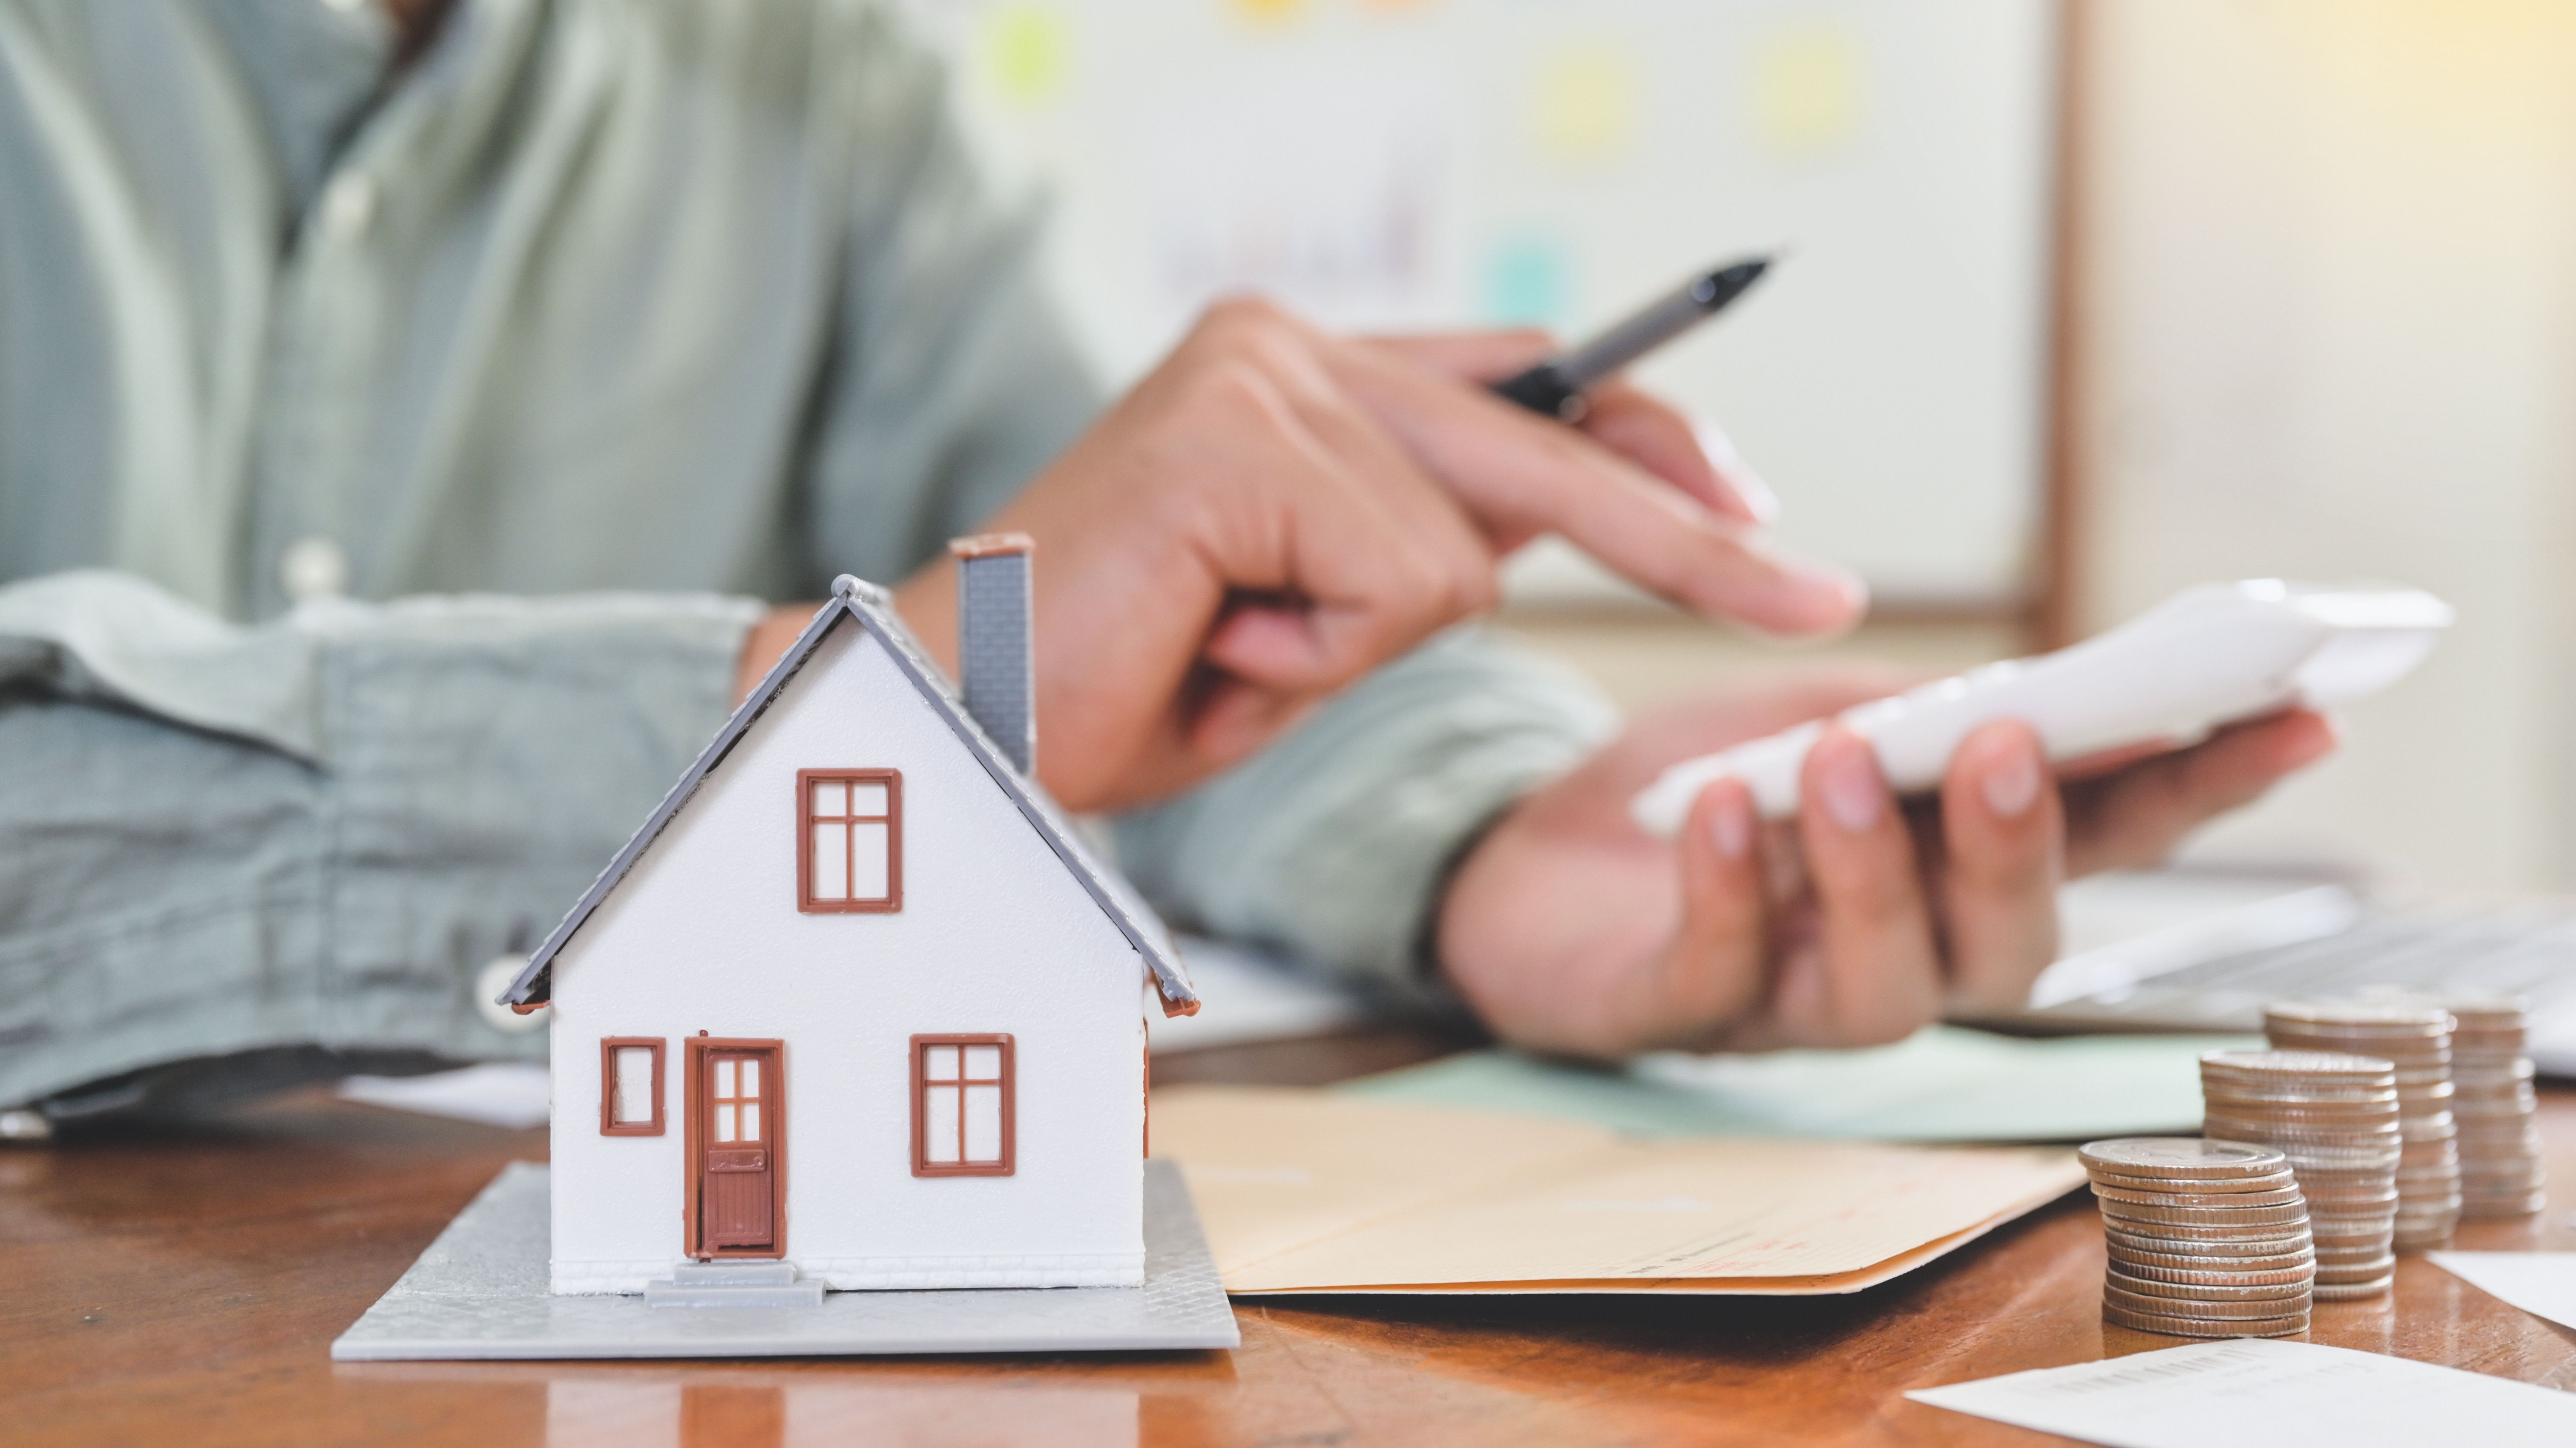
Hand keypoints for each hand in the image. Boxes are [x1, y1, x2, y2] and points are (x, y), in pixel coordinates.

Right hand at [884, 299, 1864, 811]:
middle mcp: (1282, 342)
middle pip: (1545, 443)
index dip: (1647, 448)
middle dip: (1690, 538)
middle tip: (1821, 599)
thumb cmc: (1121, 682)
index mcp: (1295, 369)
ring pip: (1451, 551)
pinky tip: (1208, 640)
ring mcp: (1259, 376)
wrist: (959, 720)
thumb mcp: (1306, 614)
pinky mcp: (1236, 438)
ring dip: (1354, 648)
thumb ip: (1409, 549)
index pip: (1523, 388)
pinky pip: (1388, 584)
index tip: (1755, 512)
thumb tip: (1523, 540)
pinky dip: (1314, 656)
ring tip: (1226, 650)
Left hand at [1434, 676, 2339, 1058]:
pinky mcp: (1671, 1015)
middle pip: (2014, 950)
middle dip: (2025, 849)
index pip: (2104, 842)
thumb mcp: (1813, 716)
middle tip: (2012, 742)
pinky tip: (1721, 803)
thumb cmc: (1694, 787)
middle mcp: (1898, 959)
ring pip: (1887, 987)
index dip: (2199, 793)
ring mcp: (1789, 1003)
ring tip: (1845, 758)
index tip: (2298, 716)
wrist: (1508, 848)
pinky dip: (1727, 885)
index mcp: (1955, 875)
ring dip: (1878, 867)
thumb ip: (1918, 716)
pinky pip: (1718, 970)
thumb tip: (2043, 692)